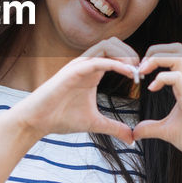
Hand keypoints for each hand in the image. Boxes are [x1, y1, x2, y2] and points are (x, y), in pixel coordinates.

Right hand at [9, 38, 139, 144]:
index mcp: (92, 71)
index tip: (145, 77)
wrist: (36, 121)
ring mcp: (79, 65)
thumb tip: (132, 139)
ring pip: (107, 45)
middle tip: (144, 71)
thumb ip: (114, 128)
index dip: (133, 61)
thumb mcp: (95, 123)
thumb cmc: (60, 118)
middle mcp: (86, 64)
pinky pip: (98, 60)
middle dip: (132, 53)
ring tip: (137, 71)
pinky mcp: (72, 71)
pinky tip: (129, 74)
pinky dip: (115, 64)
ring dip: (125, 54)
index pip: (116, 54)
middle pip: (114, 43)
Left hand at [133, 43, 181, 171]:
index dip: (153, 58)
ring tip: (143, 72)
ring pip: (177, 56)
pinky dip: (161, 77)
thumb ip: (151, 128)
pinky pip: (176, 76)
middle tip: (141, 68)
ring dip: (156, 59)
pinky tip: (152, 89)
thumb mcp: (168, 131)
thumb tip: (135, 132)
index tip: (140, 74)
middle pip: (176, 48)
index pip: (172, 57)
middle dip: (154, 51)